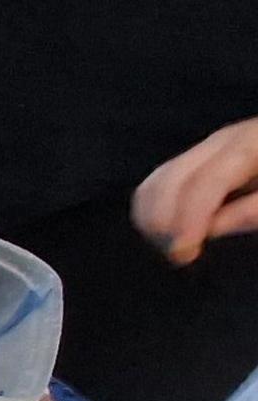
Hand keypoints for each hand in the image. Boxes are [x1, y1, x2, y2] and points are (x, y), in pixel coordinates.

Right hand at [137, 118, 257, 263]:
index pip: (206, 182)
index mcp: (250, 145)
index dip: (190, 219)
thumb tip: (212, 230)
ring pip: (157, 180)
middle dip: (164, 222)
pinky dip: (152, 210)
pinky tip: (166, 233)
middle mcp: (221, 142)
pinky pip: (157, 182)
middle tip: (178, 258)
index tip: (183, 254)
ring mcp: (205, 149)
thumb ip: (254, 211)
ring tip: (170, 247)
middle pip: (172, 179)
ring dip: (154, 219)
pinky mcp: (196, 160)